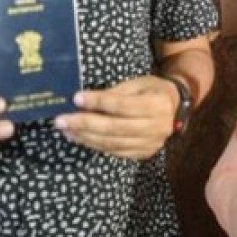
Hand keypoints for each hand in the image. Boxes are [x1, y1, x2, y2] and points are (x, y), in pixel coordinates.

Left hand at [55, 76, 177, 159]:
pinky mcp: (144, 154)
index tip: (76, 98)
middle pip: (114, 127)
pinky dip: (95, 145)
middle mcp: (156, 127)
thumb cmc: (153, 90)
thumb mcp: (137, 83)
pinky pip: (115, 152)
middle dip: (84, 124)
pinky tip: (81, 138)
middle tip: (61, 120)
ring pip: (112, 143)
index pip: (121, 105)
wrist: (175, 107)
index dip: (98, 102)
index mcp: (157, 105)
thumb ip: (115, 93)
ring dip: (85, 137)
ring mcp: (151, 144)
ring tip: (66, 130)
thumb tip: (85, 101)